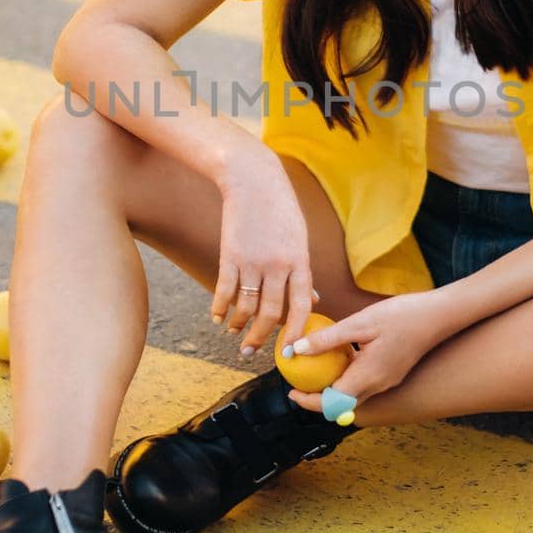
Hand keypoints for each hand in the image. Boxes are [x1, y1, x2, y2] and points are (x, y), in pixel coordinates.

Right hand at [211, 155, 317, 356]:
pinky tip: (218, 318)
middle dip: (260, 337)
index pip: (301, 306)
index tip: (289, 351)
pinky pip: (224, 291)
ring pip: (245, 306)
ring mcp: (253, 260)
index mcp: (300, 261)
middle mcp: (278, 265)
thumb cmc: (280, 211)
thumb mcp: (299, 239)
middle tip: (251, 352)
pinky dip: (220, 308)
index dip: (295, 332)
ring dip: (238, 325)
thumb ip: (303, 272)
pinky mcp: (229, 255)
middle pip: (270, 313)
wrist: (253, 181)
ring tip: (234, 333)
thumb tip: (314, 300)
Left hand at [283, 293, 440, 411]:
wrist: (439, 315)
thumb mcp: (360, 322)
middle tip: (298, 382)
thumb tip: (296, 350)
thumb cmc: (401, 315)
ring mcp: (387, 381)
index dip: (309, 402)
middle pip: (341, 405)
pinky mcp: (392, 374)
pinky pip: (364, 383)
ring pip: (353, 395)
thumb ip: (327, 339)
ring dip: (333, 389)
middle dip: (317, 399)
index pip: (332, 403)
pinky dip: (347, 377)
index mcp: (369, 377)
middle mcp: (378, 385)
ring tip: (315, 370)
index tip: (291, 391)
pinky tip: (339, 357)